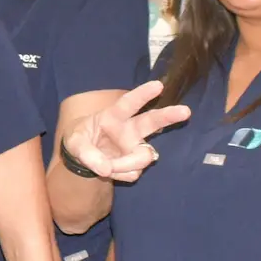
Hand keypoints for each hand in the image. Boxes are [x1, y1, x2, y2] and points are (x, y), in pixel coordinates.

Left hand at [61, 80, 191, 182]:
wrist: (82, 156)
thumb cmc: (80, 139)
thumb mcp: (74, 142)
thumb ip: (86, 153)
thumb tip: (105, 169)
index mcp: (114, 115)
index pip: (129, 102)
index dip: (143, 94)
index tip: (158, 85)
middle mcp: (130, 129)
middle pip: (152, 121)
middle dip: (169, 115)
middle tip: (186, 111)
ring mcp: (135, 146)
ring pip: (145, 155)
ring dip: (128, 164)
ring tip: (108, 167)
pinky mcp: (135, 163)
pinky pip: (133, 173)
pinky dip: (120, 174)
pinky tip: (109, 170)